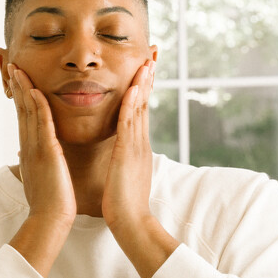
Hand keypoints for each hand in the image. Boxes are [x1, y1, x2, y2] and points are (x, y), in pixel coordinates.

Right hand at [8, 64, 76, 230]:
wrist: (51, 220)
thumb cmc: (49, 201)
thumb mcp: (38, 175)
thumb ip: (33, 160)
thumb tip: (25, 152)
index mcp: (29, 149)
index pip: (23, 116)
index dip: (19, 95)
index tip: (15, 77)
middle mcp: (28, 145)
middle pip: (20, 108)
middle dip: (16, 85)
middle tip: (10, 63)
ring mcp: (36, 148)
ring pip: (28, 112)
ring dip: (23, 88)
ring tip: (18, 68)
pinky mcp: (47, 153)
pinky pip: (42, 125)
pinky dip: (37, 106)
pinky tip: (36, 90)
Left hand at [102, 60, 155, 231]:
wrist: (131, 223)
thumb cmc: (124, 202)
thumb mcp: (126, 173)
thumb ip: (126, 158)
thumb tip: (125, 152)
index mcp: (137, 145)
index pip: (140, 110)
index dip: (143, 87)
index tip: (145, 67)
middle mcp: (140, 142)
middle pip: (144, 103)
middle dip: (148, 78)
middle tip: (152, 54)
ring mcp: (135, 147)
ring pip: (139, 109)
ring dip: (142, 84)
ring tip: (146, 61)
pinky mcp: (127, 155)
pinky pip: (129, 126)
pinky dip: (131, 106)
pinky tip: (132, 89)